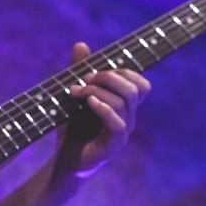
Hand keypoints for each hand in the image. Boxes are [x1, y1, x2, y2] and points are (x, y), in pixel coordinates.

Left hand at [57, 41, 150, 177]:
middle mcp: (128, 117)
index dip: (122, 71)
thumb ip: (79, 72)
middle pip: (136, 88)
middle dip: (109, 77)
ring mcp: (123, 131)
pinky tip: (87, 103)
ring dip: (98, 90)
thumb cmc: (72, 129)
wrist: (65, 161)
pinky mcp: (113, 145)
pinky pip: (118, 123)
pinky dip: (103, 108)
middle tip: (84, 79)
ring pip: (125, 102)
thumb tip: (80, 44)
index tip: (92, 72)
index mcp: (124, 106)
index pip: (140, 83)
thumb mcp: (74, 96)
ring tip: (77, 92)